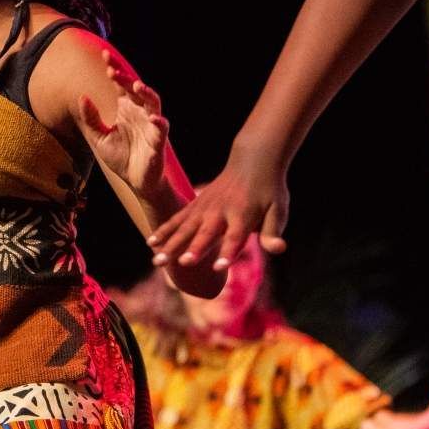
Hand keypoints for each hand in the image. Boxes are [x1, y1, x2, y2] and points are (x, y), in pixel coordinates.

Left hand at [77, 50, 168, 197]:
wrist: (136, 181)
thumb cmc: (120, 157)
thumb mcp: (98, 137)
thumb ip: (91, 119)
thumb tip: (82, 96)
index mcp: (126, 108)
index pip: (121, 84)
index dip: (115, 70)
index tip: (104, 56)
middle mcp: (140, 112)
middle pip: (135, 89)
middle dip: (125, 77)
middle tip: (112, 69)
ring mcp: (151, 124)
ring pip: (153, 103)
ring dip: (146, 93)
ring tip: (136, 85)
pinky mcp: (159, 140)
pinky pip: (162, 128)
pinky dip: (159, 122)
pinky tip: (153, 118)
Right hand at [147, 143, 289, 268]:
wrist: (253, 160)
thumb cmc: (269, 190)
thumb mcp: (278, 210)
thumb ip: (273, 232)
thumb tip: (278, 249)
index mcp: (243, 215)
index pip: (235, 237)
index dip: (228, 252)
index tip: (219, 268)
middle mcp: (221, 212)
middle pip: (205, 234)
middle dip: (193, 250)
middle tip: (181, 264)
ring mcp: (204, 207)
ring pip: (184, 229)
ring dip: (170, 245)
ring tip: (156, 261)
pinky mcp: (195, 204)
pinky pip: (176, 219)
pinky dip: (164, 230)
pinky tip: (150, 243)